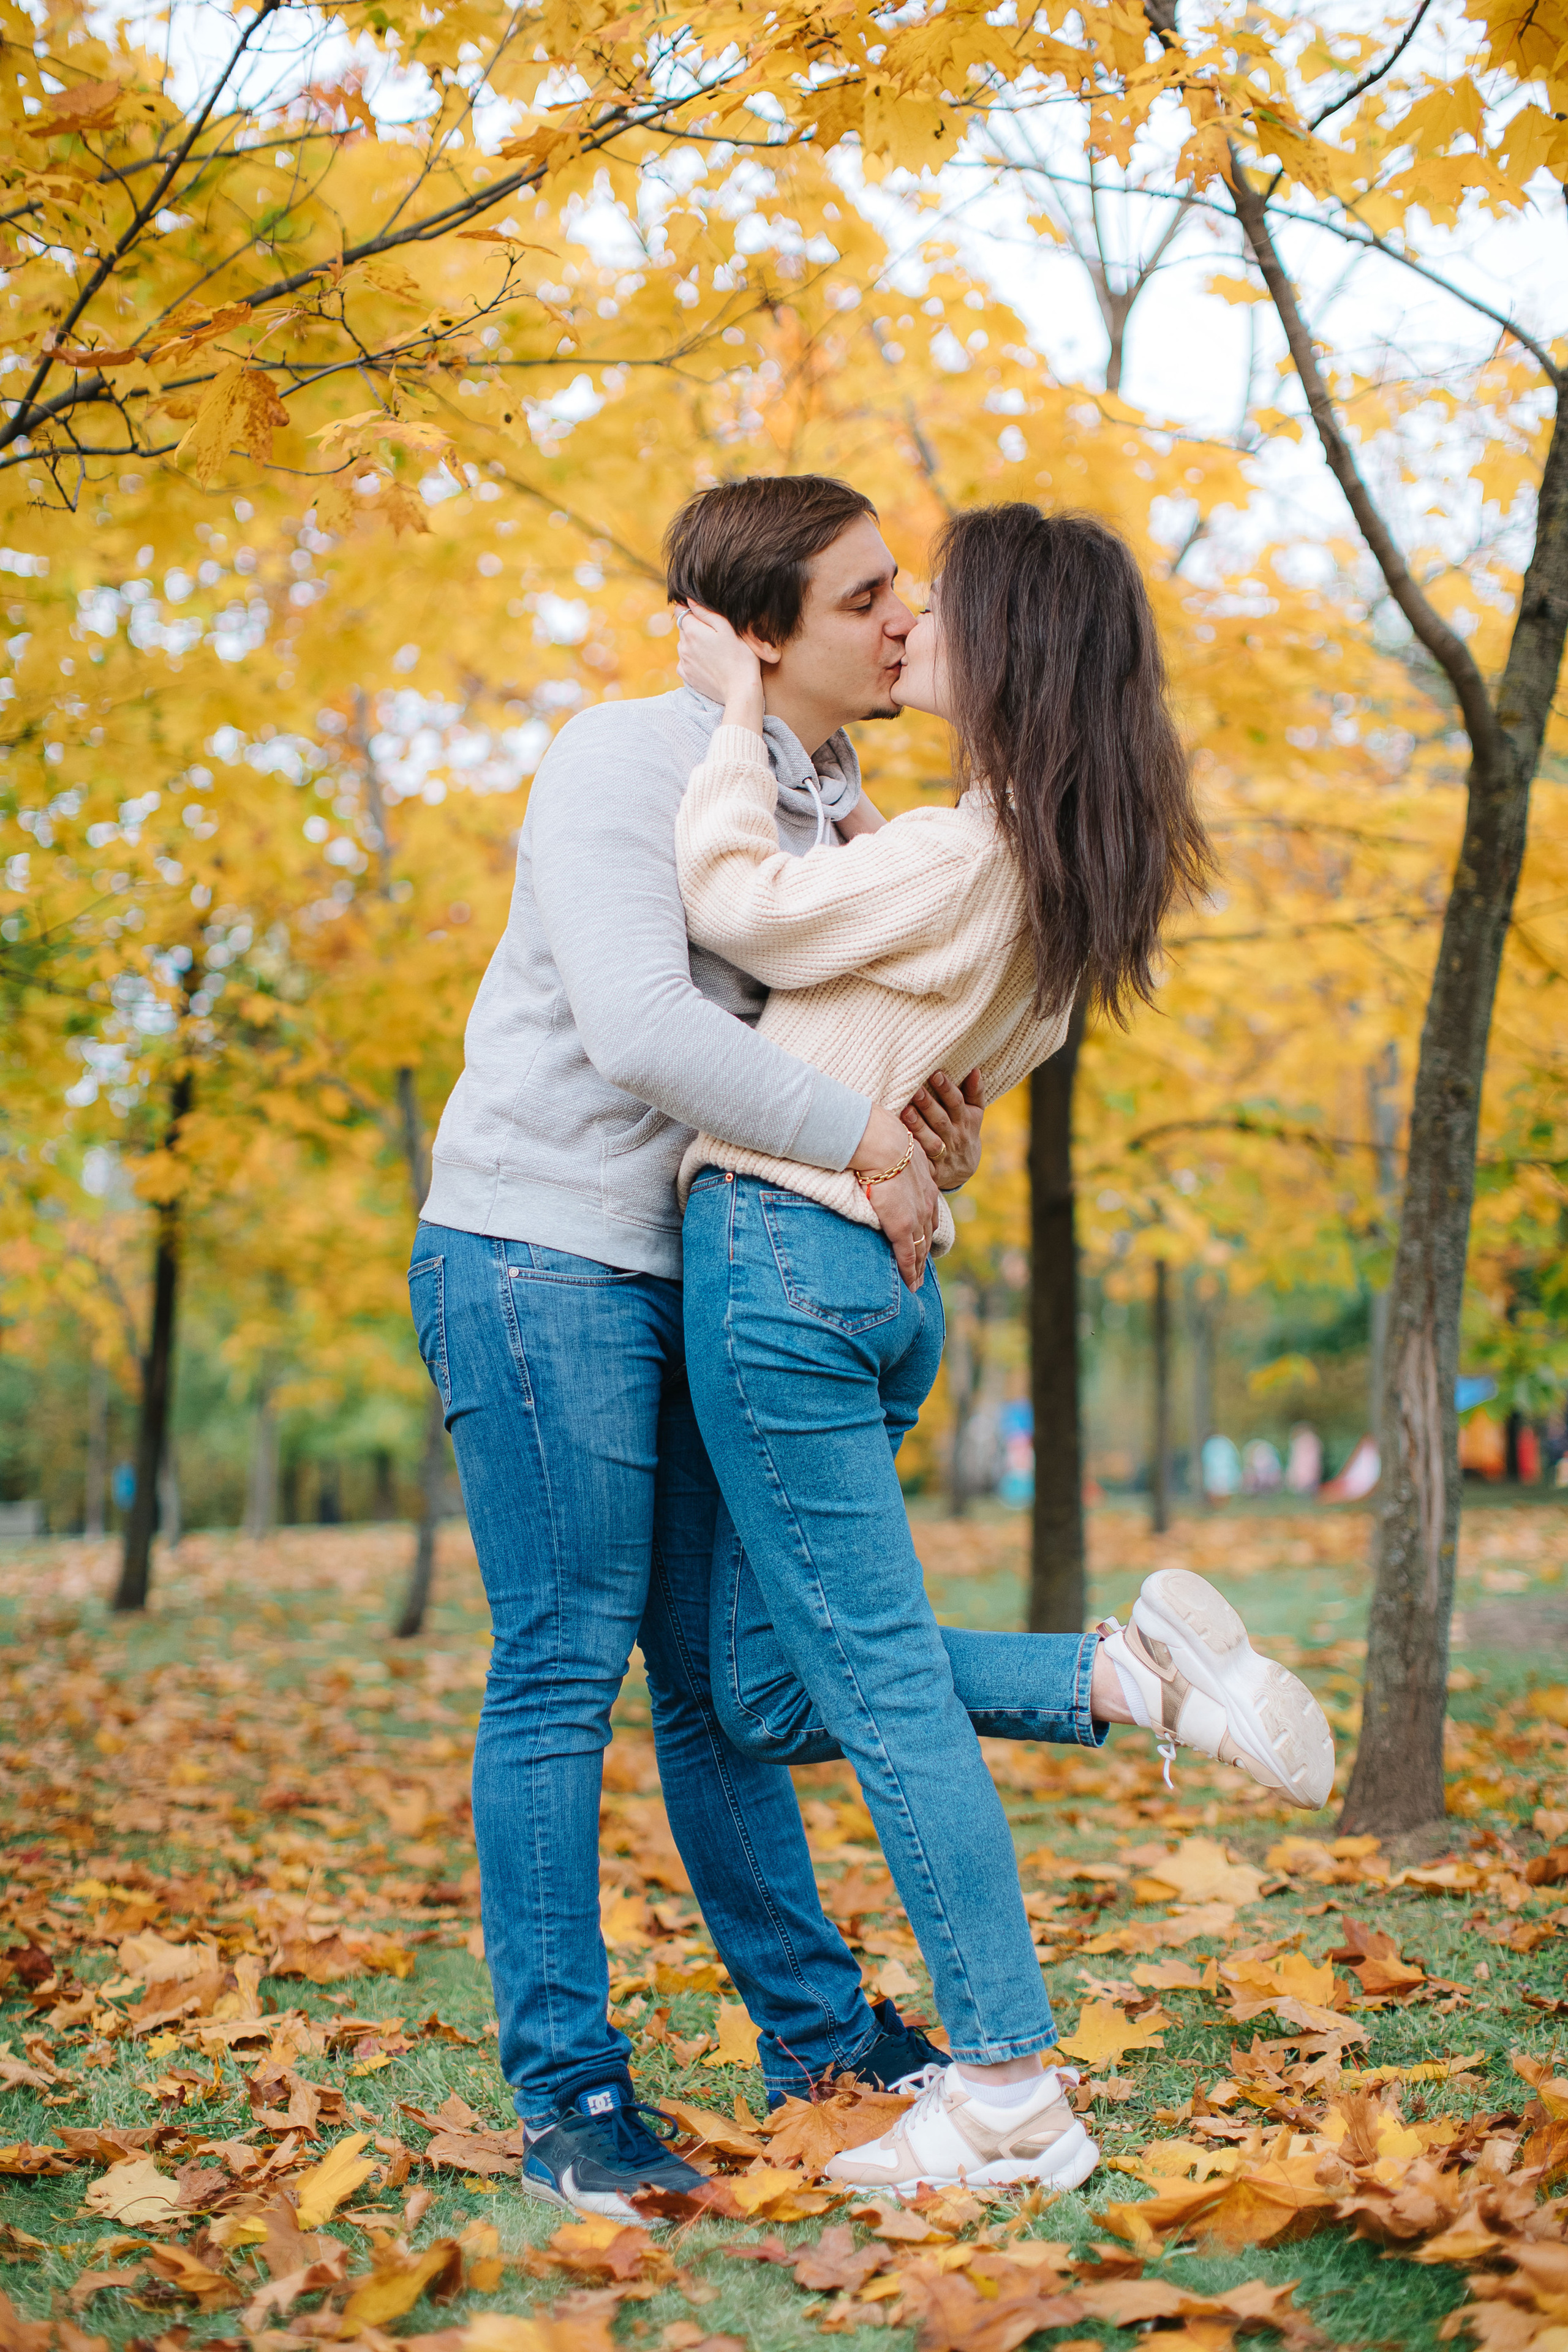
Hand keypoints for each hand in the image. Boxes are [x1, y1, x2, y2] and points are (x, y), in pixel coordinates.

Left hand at [676, 602, 765, 732]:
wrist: (740, 690)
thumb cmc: (740, 657)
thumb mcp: (727, 628)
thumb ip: (706, 612)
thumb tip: (689, 600)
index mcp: (692, 630)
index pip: (680, 610)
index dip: (690, 609)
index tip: (702, 614)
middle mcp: (683, 645)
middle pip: (684, 629)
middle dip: (695, 627)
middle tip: (716, 635)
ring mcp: (683, 662)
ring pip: (685, 645)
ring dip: (695, 644)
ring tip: (715, 651)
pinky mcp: (687, 676)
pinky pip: (686, 661)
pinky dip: (694, 660)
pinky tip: (709, 663)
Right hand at [851, 1103, 942, 1290]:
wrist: (883, 1144)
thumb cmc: (883, 1138)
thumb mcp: (899, 1147)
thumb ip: (898, 1157)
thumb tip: (886, 1154)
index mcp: (926, 1184)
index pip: (928, 1212)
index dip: (925, 1227)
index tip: (923, 1238)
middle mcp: (926, 1203)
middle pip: (928, 1233)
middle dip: (926, 1251)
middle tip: (923, 1267)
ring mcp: (916, 1217)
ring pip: (921, 1248)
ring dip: (919, 1267)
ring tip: (916, 1282)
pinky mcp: (902, 1228)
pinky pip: (908, 1255)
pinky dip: (910, 1271)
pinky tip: (911, 1284)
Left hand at [902, 1068, 983, 1190]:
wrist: (963, 1169)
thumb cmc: (964, 1131)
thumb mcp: (975, 1113)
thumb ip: (974, 1092)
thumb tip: (975, 1070)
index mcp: (966, 1121)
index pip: (956, 1103)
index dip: (947, 1089)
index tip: (936, 1074)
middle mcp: (955, 1137)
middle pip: (941, 1120)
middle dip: (928, 1105)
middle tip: (915, 1090)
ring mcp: (943, 1155)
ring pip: (931, 1141)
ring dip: (919, 1127)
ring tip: (906, 1111)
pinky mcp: (932, 1170)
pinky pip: (922, 1162)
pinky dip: (913, 1153)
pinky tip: (899, 1140)